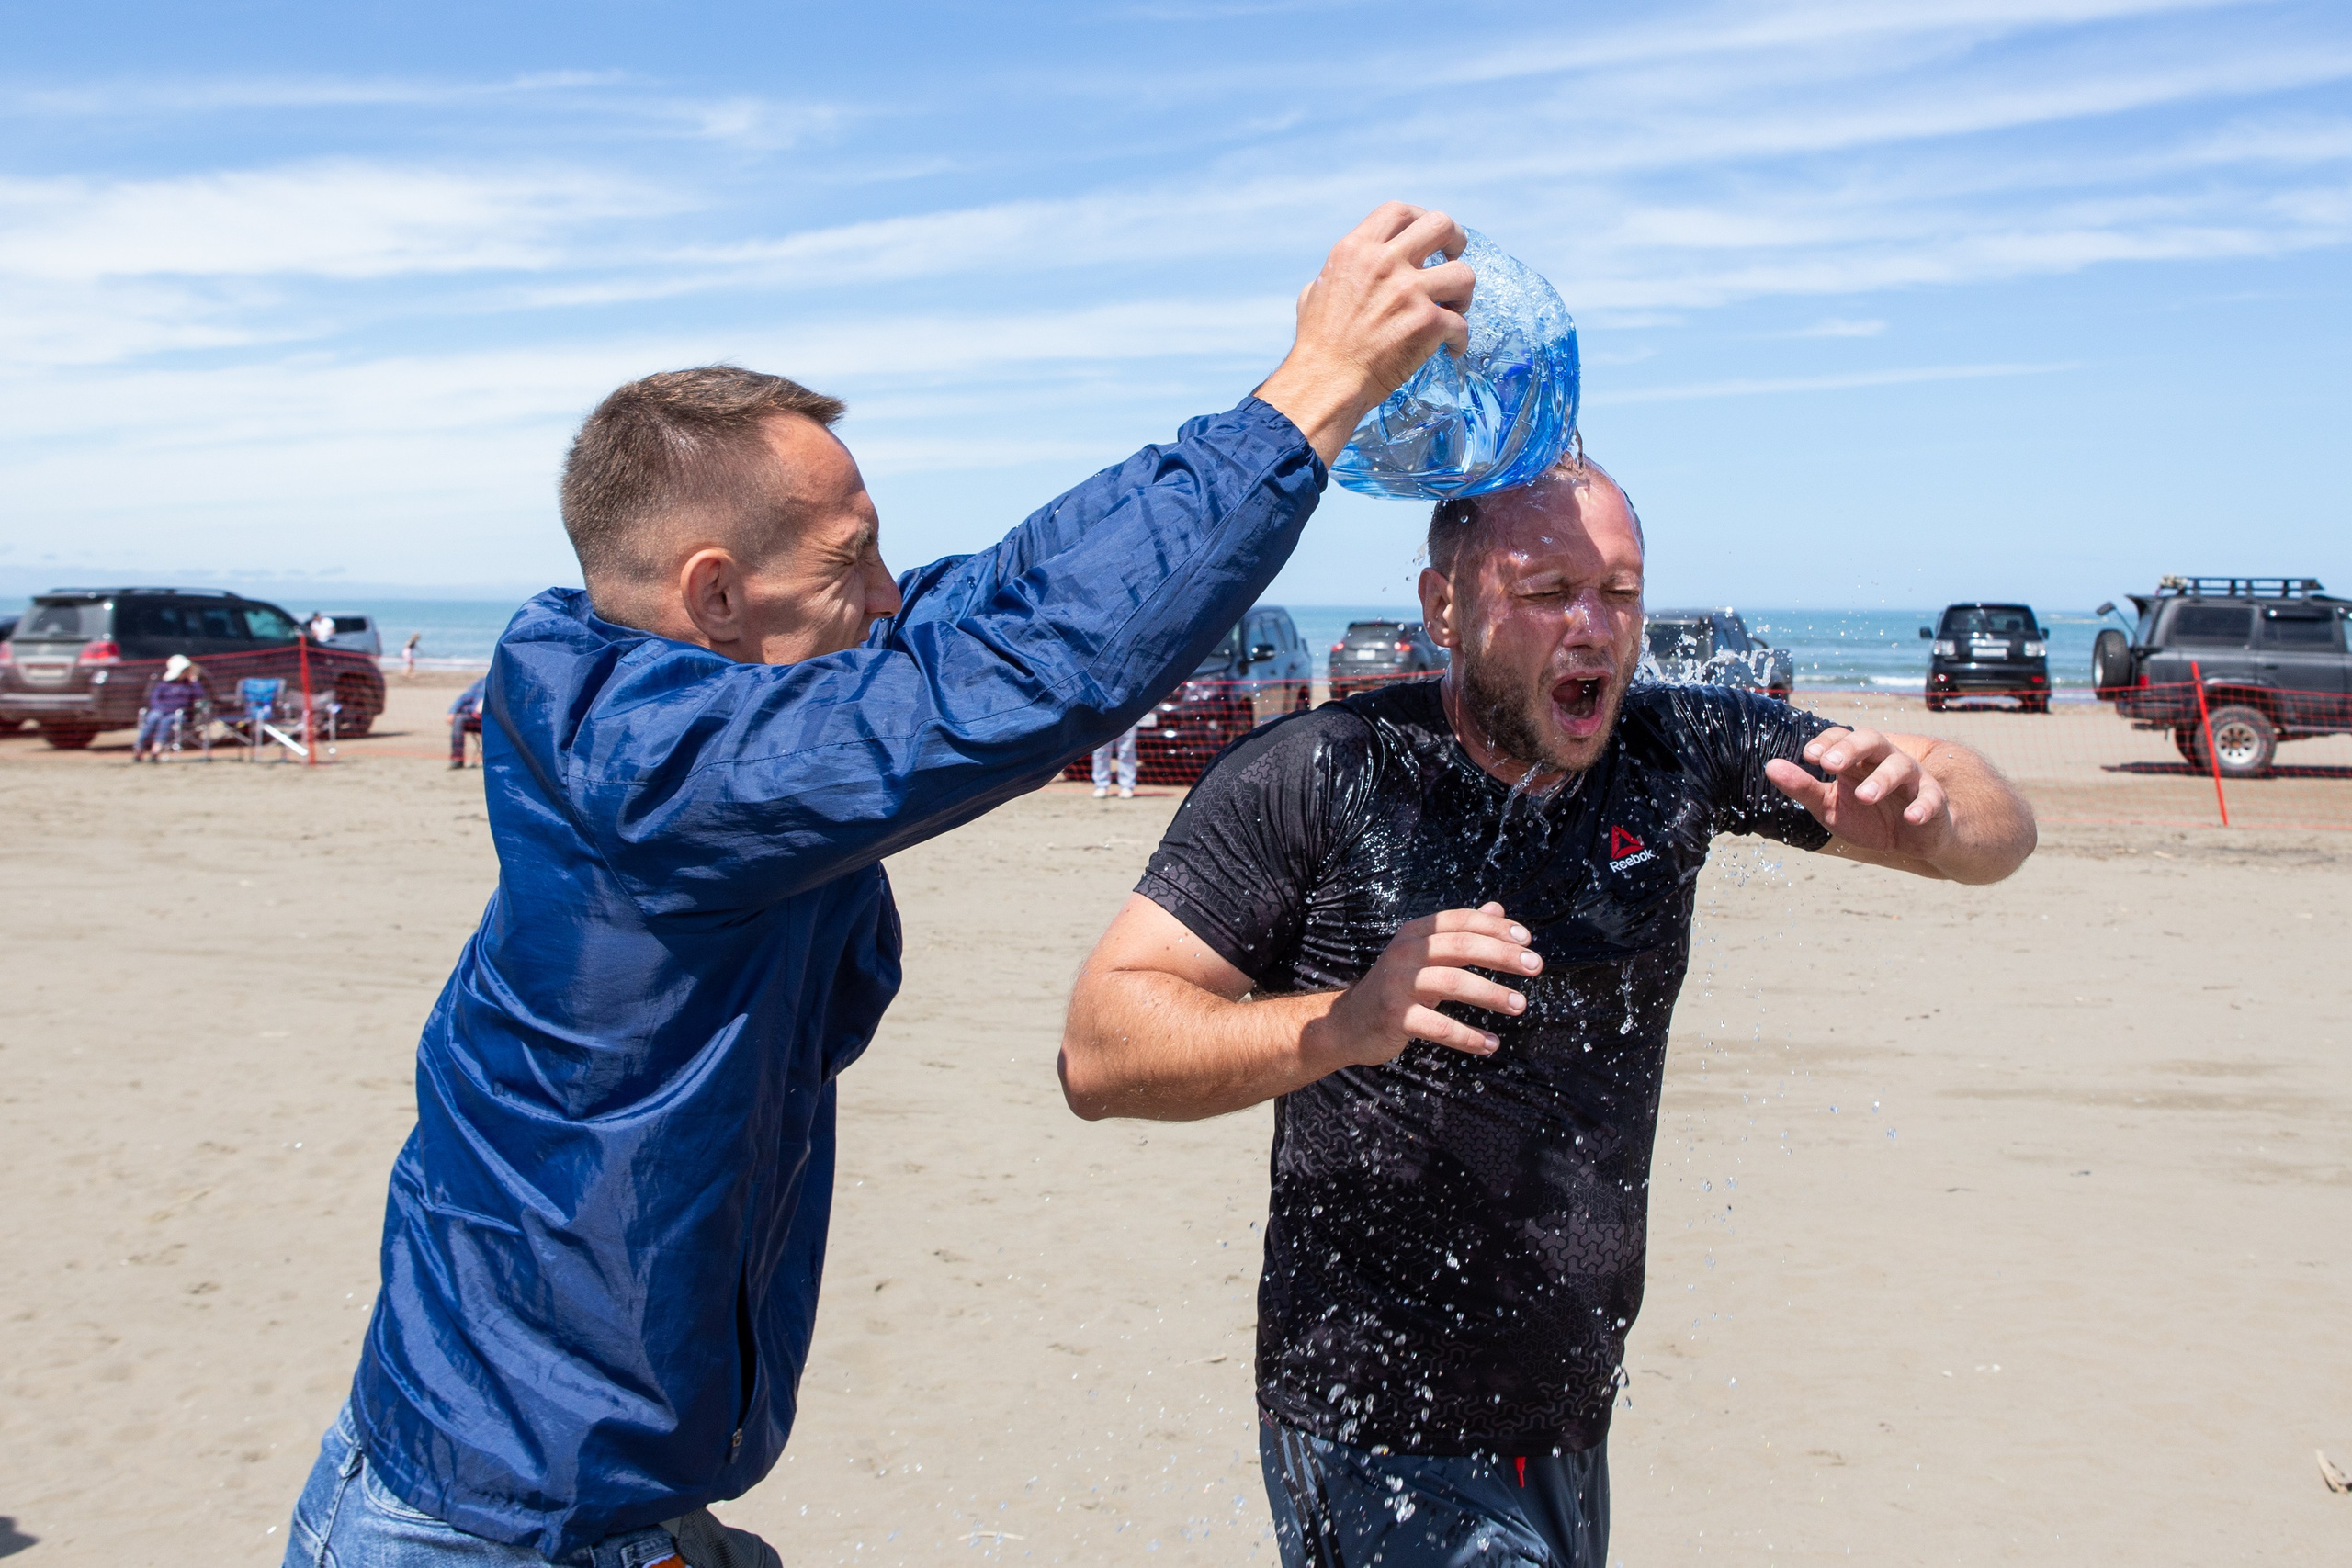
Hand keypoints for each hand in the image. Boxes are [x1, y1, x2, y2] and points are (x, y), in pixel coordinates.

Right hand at [1256, 202, 1474, 462]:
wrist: (1325, 381)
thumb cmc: (1317, 344)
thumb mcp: (1314, 292)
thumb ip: (1339, 274)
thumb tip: (1348, 273)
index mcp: (1356, 250)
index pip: (1398, 211)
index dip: (1419, 218)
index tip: (1426, 238)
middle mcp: (1384, 263)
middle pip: (1441, 225)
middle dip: (1455, 240)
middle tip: (1454, 257)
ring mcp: (1409, 292)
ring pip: (1464, 274)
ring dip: (1463, 292)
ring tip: (1454, 309)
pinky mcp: (1426, 323)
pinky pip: (1461, 324)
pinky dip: (1459, 339)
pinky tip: (1450, 349)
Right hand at [1313, 903, 1539, 1064]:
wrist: (1346, 1024)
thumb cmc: (1395, 988)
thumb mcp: (1424, 956)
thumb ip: (1460, 932)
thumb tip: (1497, 909)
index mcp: (1414, 934)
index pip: (1460, 921)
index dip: (1496, 927)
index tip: (1528, 939)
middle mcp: (1405, 953)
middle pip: (1462, 946)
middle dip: (1503, 956)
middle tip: (1536, 966)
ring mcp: (1398, 985)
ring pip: (1453, 983)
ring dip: (1492, 994)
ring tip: (1520, 1005)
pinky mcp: (1395, 1016)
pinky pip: (1439, 1026)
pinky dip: (1468, 1037)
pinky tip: (1491, 1044)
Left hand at [1764, 726, 1954, 859]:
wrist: (1909, 842)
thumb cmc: (1866, 818)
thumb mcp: (1828, 806)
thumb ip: (1802, 787)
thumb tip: (1770, 766)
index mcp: (1856, 759)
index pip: (1841, 738)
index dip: (1827, 742)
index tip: (1808, 756)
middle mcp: (1884, 760)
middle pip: (1872, 740)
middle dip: (1850, 749)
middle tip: (1830, 765)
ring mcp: (1912, 778)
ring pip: (1901, 766)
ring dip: (1882, 779)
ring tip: (1864, 796)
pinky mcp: (1933, 800)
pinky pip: (1931, 798)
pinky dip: (1923, 806)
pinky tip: (1911, 817)